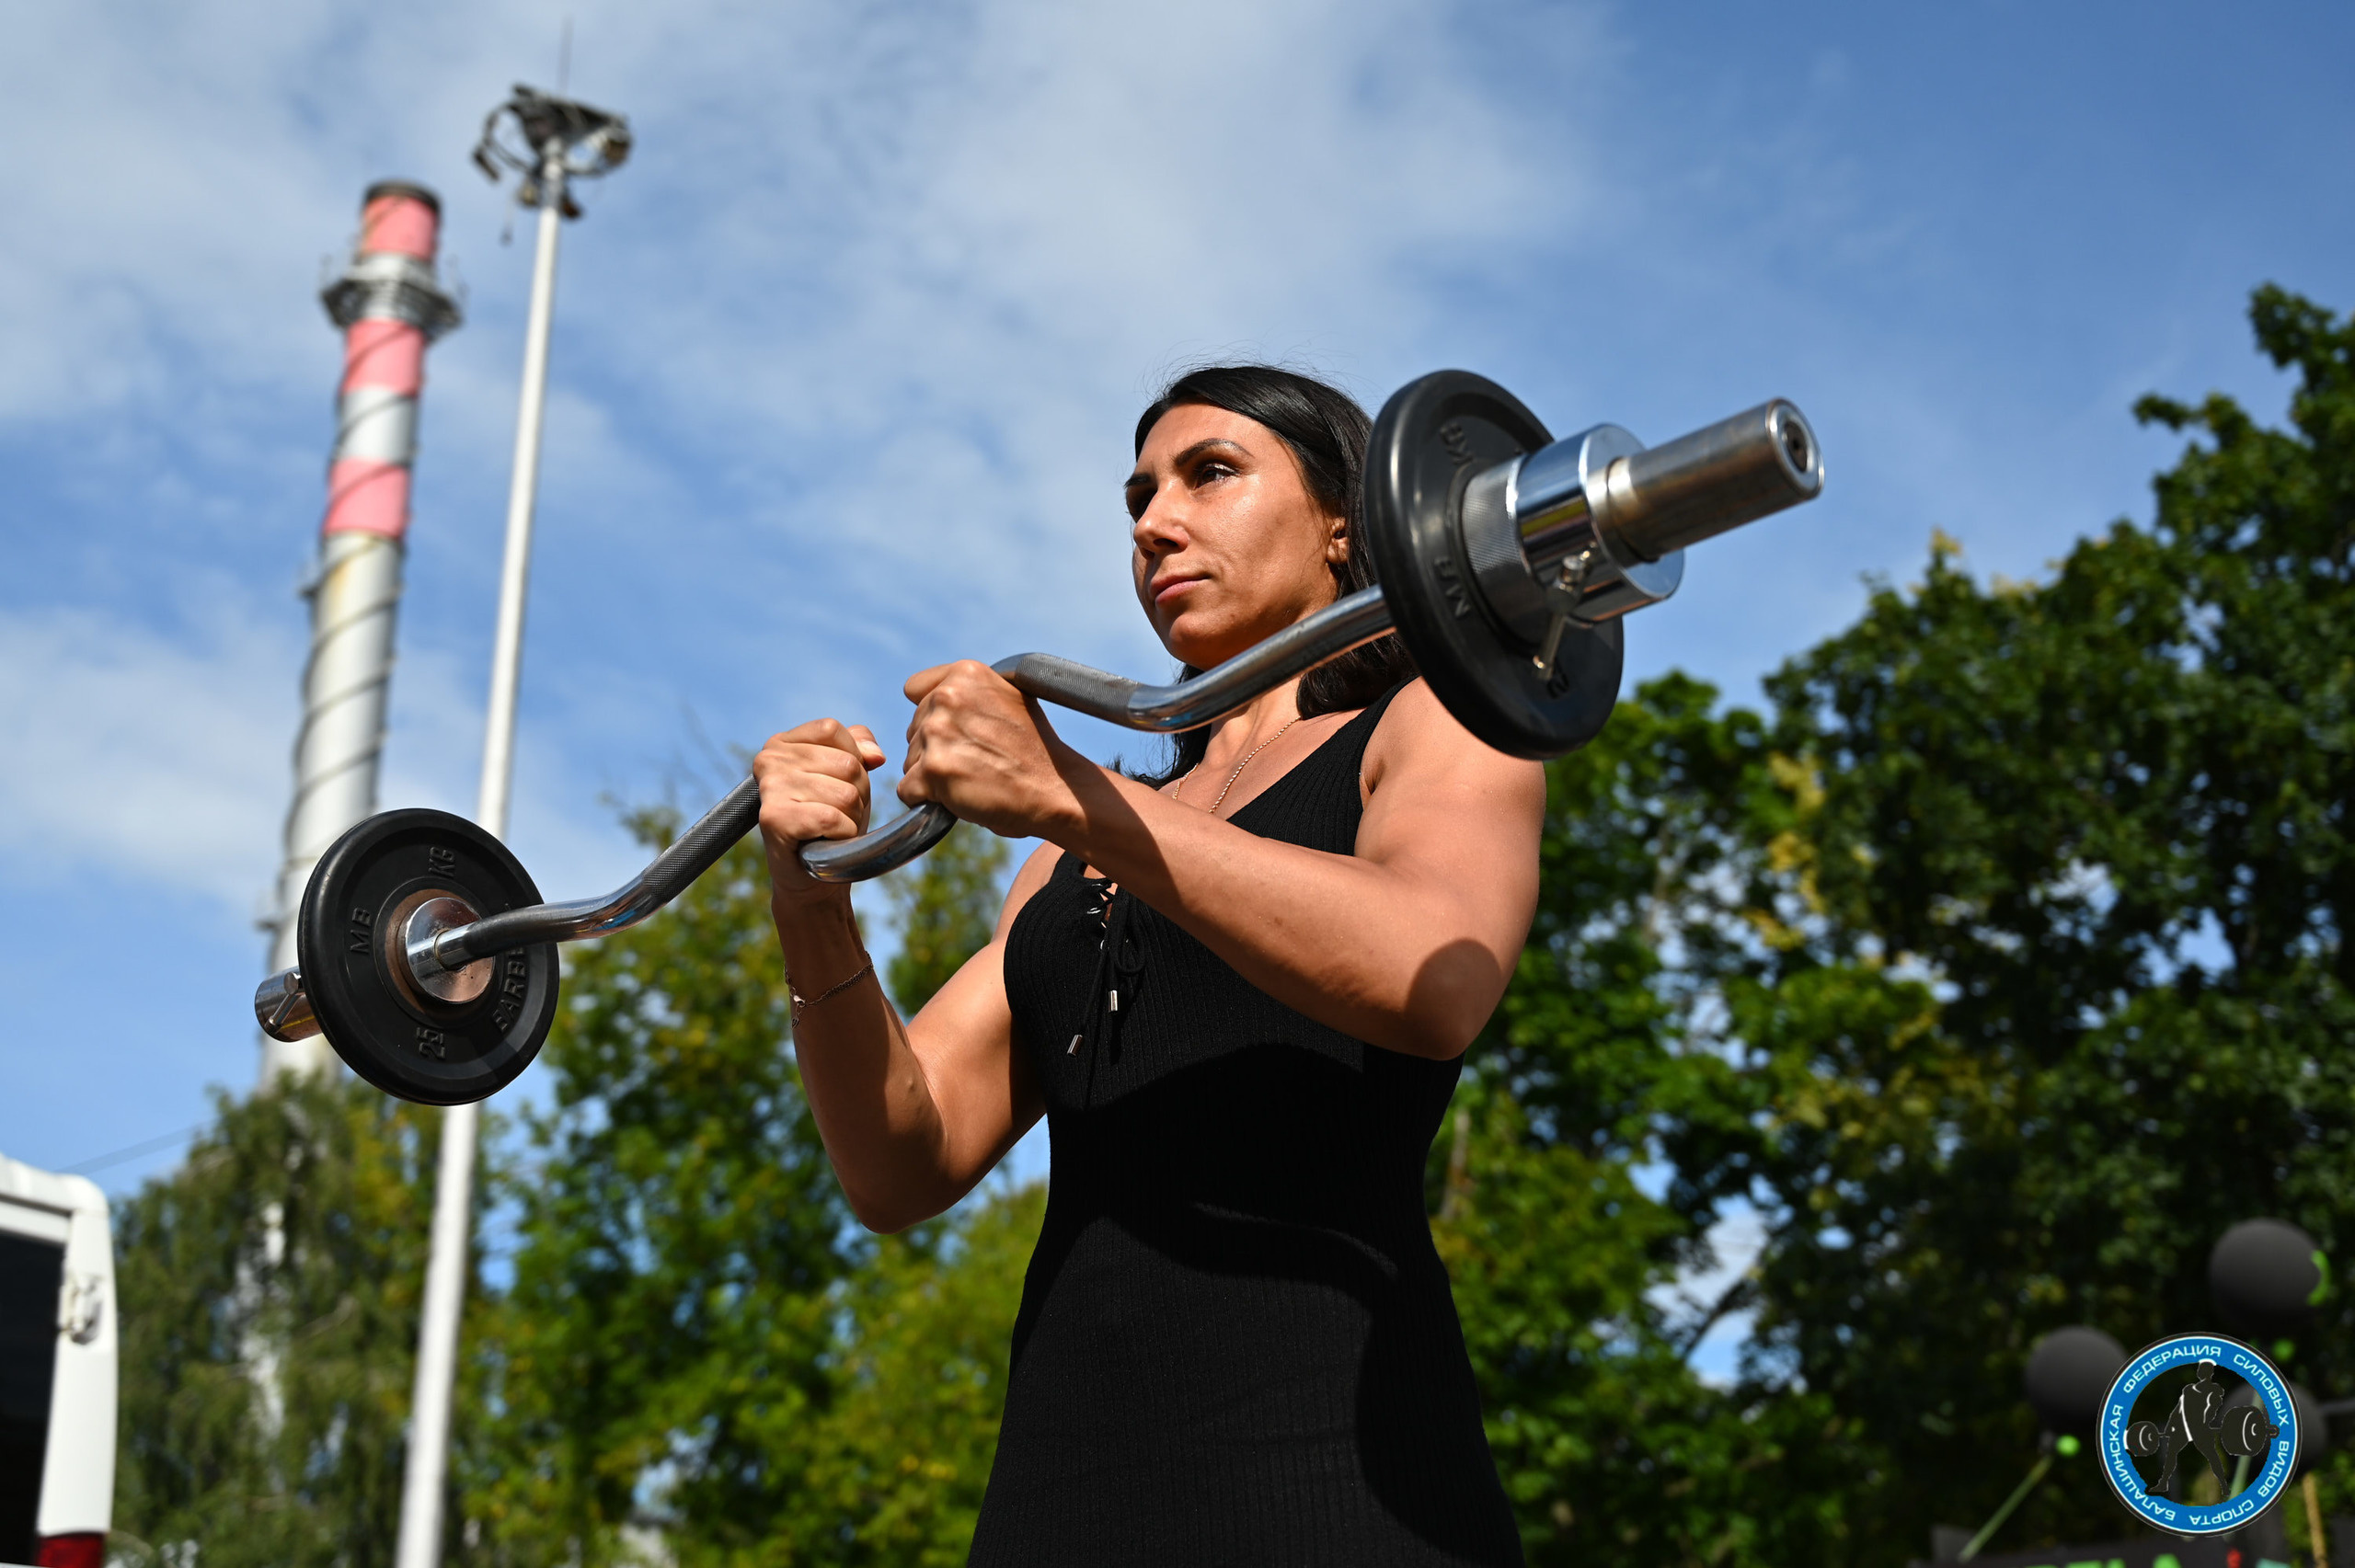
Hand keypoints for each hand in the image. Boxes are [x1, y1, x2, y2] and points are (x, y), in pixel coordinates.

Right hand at [754, 719, 886, 903]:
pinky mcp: (774, 819)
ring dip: (850, 817)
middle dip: (855, 794)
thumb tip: (875, 754)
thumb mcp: (847, 775)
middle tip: (833, 814)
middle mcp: (769, 760)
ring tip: (828, 828)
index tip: (837, 783)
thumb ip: (858, 747)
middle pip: (847, 763)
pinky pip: (832, 819)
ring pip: (846, 794)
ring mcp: (770, 788)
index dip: (852, 758)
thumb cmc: (830, 820)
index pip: (832, 729)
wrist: (812, 876)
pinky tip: (825, 840)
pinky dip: (842, 834)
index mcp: (781, 743)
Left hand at [899, 661, 1082, 840]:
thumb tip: (933, 695)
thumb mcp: (1009, 699)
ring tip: (972, 778)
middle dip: (935, 749)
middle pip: (913, 730)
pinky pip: (907, 790)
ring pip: (910, 761)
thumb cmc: (1034, 752)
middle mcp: (947, 696)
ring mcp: (938, 732)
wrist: (1055, 790)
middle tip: (975, 760)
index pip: (915, 690)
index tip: (960, 732)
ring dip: (933, 776)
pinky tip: (959, 797)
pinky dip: (927, 800)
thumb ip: (971, 691)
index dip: (934, 715)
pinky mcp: (933, 769)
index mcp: (965, 673)